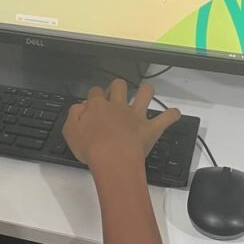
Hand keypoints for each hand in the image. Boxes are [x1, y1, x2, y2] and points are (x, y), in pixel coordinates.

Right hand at [63, 80, 180, 172]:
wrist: (113, 158)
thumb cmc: (90, 148)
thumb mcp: (70, 131)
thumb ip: (74, 115)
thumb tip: (81, 107)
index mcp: (98, 106)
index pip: (95, 92)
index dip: (94, 96)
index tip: (93, 104)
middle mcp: (118, 106)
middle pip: (119, 85)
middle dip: (118, 87)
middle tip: (116, 95)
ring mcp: (136, 115)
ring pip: (145, 93)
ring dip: (146, 91)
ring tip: (145, 93)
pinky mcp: (150, 128)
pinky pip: (166, 118)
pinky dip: (171, 115)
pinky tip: (174, 114)